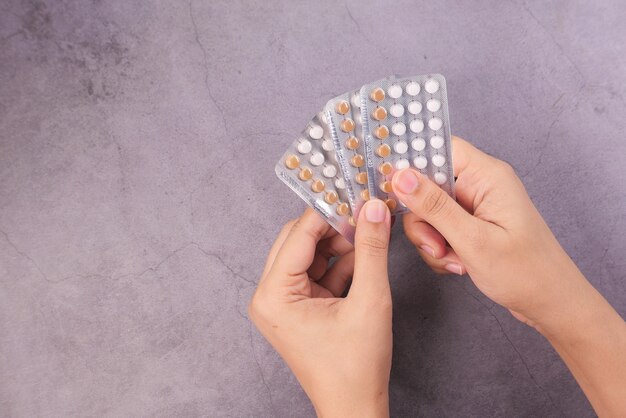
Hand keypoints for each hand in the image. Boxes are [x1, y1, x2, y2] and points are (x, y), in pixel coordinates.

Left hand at [249, 199, 391, 417]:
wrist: (354, 407)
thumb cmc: (355, 366)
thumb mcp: (369, 301)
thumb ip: (371, 250)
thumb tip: (373, 209)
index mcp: (274, 295)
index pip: (298, 235)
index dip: (328, 211)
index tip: (353, 192)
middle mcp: (270, 296)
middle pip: (299, 241)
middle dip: (333, 227)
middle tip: (364, 213)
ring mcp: (282, 302)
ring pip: (309, 254)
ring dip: (339, 244)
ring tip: (369, 234)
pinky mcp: (297, 307)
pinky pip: (316, 272)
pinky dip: (340, 263)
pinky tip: (364, 256)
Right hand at [392, 136, 625, 415]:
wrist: (550, 303)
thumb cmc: (524, 272)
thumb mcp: (473, 240)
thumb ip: (434, 206)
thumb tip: (400, 176)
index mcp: (487, 176)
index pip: (440, 148)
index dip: (411, 162)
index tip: (390, 186)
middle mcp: (480, 184)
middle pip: (427, 184)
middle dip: (423, 218)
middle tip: (436, 245)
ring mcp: (475, 206)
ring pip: (429, 210)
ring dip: (431, 239)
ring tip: (452, 260)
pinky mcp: (472, 224)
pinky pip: (439, 227)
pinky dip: (440, 248)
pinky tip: (457, 264)